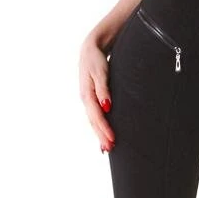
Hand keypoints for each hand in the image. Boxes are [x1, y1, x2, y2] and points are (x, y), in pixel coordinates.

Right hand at [79, 37, 114, 152]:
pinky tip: (103, 133)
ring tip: (107, 147)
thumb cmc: (96, 59)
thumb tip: (106, 107)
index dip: (104, 129)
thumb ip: (103, 89)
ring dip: (100, 133)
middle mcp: (86, 99)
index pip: (96, 116)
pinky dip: (98, 126)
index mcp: (87, 94)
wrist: (90, 49)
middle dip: (101, 136)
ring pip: (93, 120)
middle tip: (110, 149)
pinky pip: (94, 115)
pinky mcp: (92, 97)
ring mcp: (87, 99)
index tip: (112, 140)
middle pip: (93, 121)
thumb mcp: (100, 72)